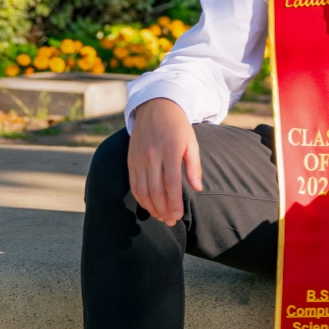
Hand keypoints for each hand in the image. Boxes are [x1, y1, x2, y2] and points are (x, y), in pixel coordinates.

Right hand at [129, 99, 202, 225]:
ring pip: (143, 191)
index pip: (171, 184)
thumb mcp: (191, 142)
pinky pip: (134, 185)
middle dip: (164, 210)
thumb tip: (198, 188)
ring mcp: (139, 158)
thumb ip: (194, 166)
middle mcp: (152, 155)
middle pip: (156, 191)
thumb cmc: (178, 126)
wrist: (156, 106)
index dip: (175, 203)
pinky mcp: (131, 160)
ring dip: (152, 208)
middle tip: (171, 221)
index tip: (179, 216)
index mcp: (170, 150)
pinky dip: (141, 199)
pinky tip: (150, 206)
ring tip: (162, 217)